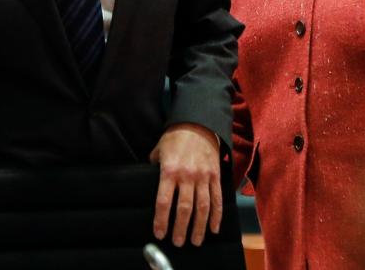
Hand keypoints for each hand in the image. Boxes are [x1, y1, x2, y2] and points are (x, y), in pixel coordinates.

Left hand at [149, 123, 221, 246]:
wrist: (198, 122)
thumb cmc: (175, 137)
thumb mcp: (159, 150)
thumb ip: (154, 167)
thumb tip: (147, 181)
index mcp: (170, 171)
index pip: (164, 201)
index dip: (161, 220)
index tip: (159, 233)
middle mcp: (187, 176)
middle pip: (184, 208)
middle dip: (181, 228)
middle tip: (178, 242)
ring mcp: (203, 176)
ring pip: (202, 207)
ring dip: (199, 227)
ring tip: (195, 241)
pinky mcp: (215, 175)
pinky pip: (217, 198)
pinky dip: (216, 215)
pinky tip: (214, 228)